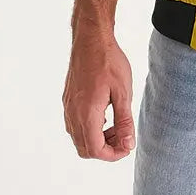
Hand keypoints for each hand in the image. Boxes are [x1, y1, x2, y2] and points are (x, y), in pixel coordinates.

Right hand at [63, 28, 135, 161]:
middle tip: (123, 137)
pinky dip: (90, 129)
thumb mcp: (123, 92)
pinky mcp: (68, 100)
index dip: (112, 154)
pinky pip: (75, 125)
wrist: (91, 40)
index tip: (127, 147)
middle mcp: (73, 113)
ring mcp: (68, 107)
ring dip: (97, 139)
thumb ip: (124, 121)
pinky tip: (105, 116)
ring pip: (78, 138)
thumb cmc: (109, 62)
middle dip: (105, 149)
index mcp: (87, 113)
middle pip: (85, 148)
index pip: (95, 150)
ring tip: (117, 126)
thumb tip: (128, 144)